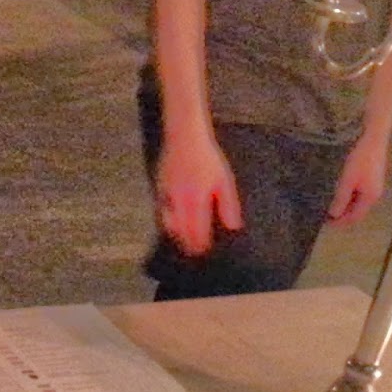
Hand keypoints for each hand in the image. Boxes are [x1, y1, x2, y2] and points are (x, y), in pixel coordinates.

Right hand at [154, 129, 242, 255]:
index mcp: (196, 200)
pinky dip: (167, 223)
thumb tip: (233, 227)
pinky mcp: (158, 191)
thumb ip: (228, 205)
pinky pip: (161, 213)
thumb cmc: (208, 158)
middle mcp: (179, 202)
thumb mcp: (224, 181)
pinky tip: (173, 226)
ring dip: (176, 237)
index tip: (205, 253)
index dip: (201, 245)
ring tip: (183, 244)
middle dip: (188, 245)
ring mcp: (166, 197)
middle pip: (182, 232)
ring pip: (168, 225)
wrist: (184, 138)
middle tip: (194, 254)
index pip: (197, 231)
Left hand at [326, 132, 388, 226]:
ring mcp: (375, 187)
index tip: (326, 223)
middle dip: (343, 216)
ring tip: (332, 207)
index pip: (355, 217)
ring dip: (346, 207)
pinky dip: (350, 198)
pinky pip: (360, 194)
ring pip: (359, 203)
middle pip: (358, 211)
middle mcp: (375, 195)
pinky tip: (341, 195)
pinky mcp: (373, 179)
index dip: (341, 222)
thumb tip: (334, 215)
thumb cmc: (360, 160)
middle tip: (327, 217)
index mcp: (370, 198)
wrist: (374, 140)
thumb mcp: (347, 180)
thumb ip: (341, 199)